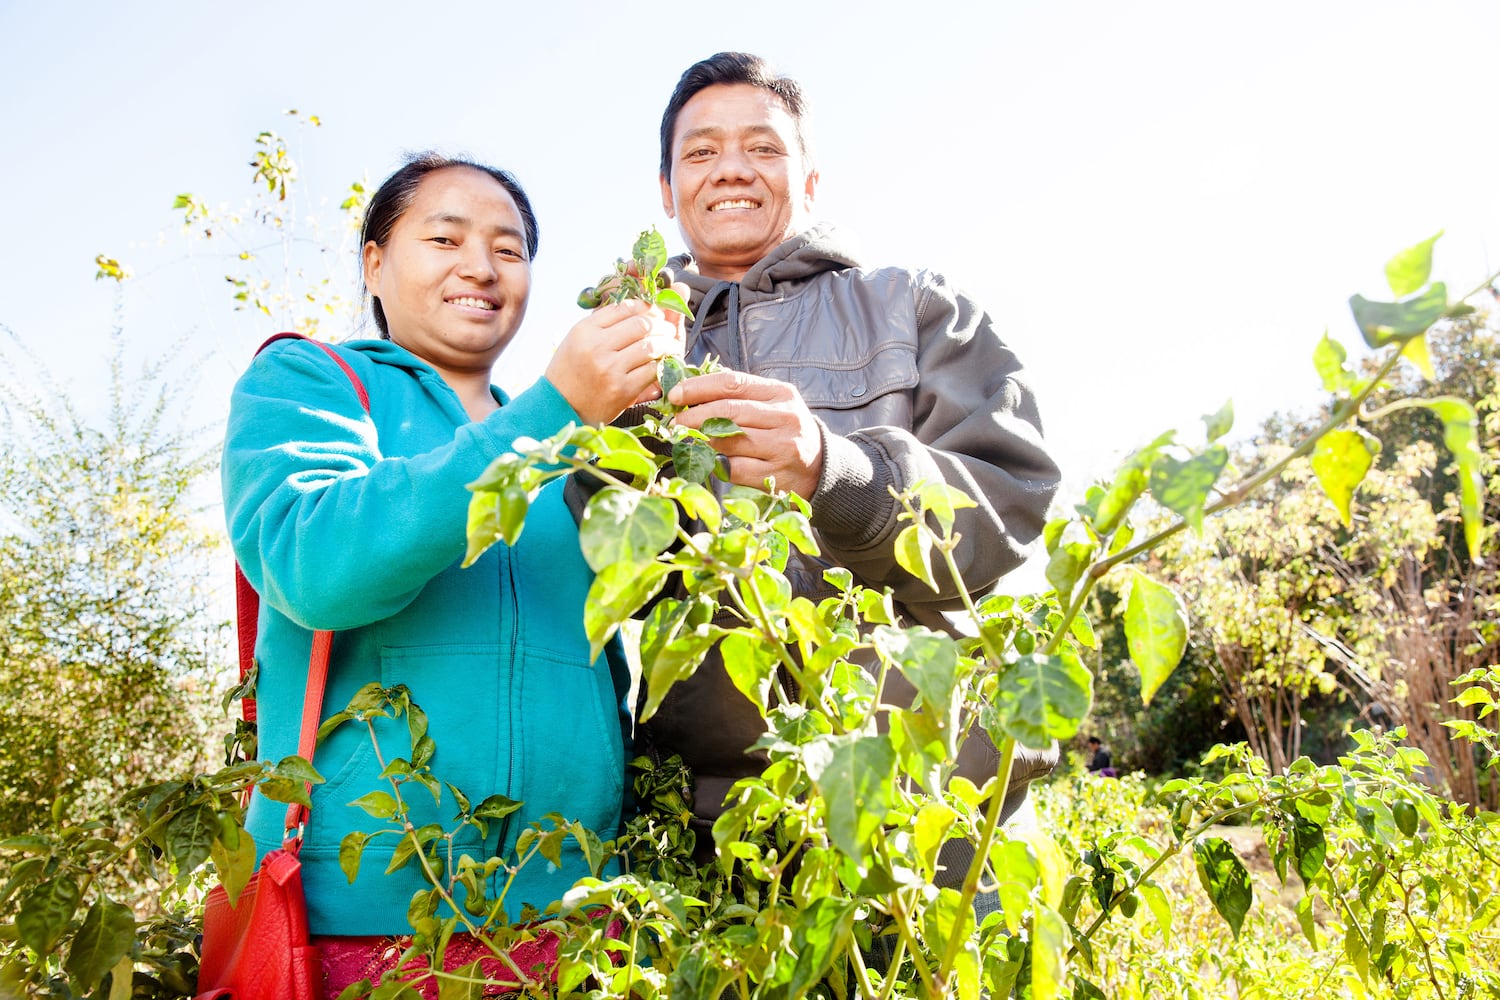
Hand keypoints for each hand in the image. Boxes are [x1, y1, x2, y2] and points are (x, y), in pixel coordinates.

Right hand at [546, 300, 681, 423]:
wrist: (560, 408)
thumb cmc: (571, 373)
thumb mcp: (577, 340)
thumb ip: (603, 324)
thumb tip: (638, 307)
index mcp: (585, 330)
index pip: (625, 307)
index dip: (647, 307)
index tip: (655, 312)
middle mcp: (596, 346)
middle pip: (642, 324)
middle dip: (662, 324)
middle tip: (669, 329)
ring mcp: (610, 368)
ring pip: (651, 345)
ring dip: (668, 343)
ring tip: (672, 344)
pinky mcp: (622, 390)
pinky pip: (652, 370)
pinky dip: (664, 365)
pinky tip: (665, 363)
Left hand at [668, 370, 824, 497]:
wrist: (821, 467)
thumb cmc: (785, 431)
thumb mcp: (774, 404)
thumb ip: (741, 394)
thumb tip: (693, 387)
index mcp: (781, 394)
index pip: (733, 383)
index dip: (699, 388)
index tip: (675, 395)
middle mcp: (785, 418)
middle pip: (728, 412)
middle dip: (694, 416)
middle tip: (675, 422)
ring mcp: (782, 448)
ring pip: (729, 441)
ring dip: (701, 441)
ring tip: (687, 440)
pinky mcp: (776, 476)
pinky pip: (735, 468)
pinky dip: (717, 464)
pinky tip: (709, 461)